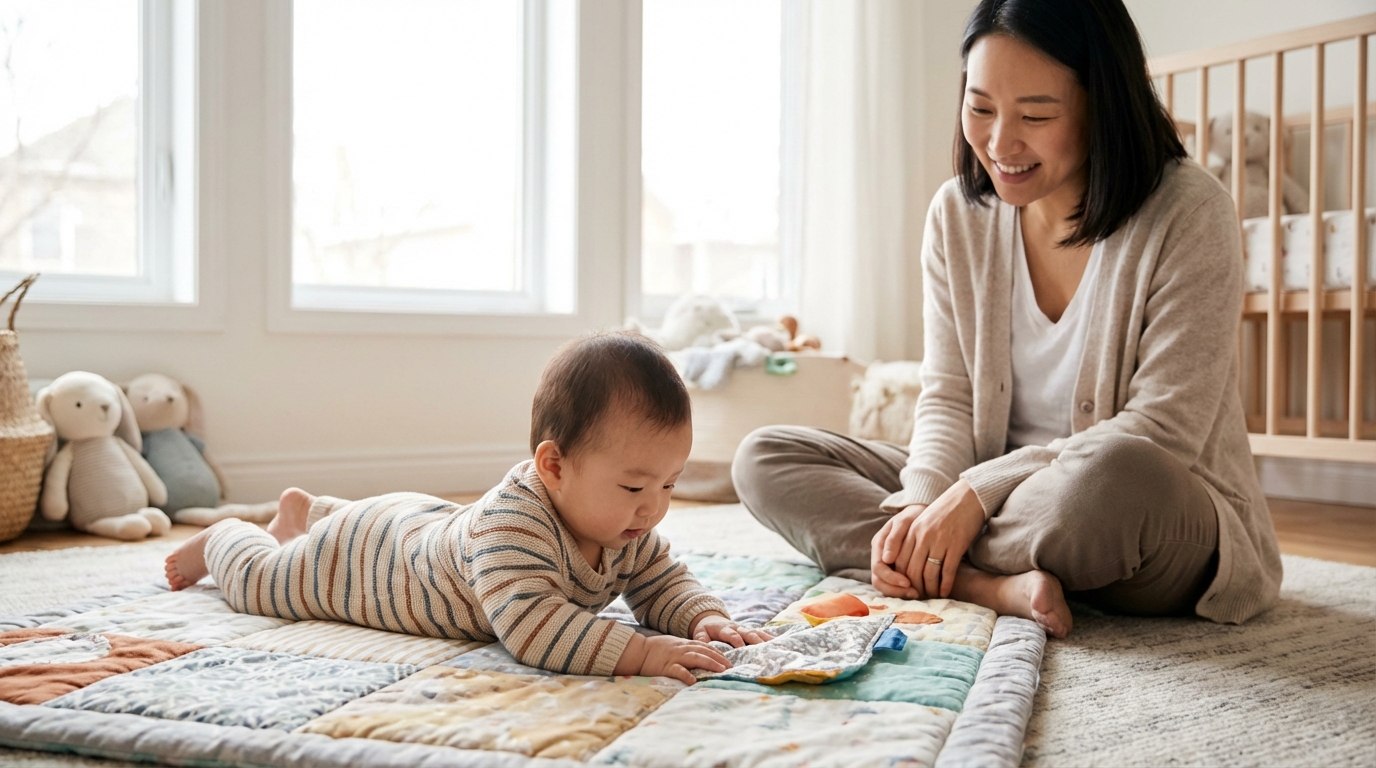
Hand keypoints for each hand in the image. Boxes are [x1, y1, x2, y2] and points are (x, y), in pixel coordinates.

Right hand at [640, 635, 731, 684]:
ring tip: (721, 670)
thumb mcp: (674, 645)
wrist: (638, 651)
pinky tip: (694, 681)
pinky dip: (686, 675)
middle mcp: (682, 649)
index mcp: (684, 644)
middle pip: (704, 651)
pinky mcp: (666, 667)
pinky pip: (677, 670)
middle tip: (731, 667)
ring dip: (710, 663)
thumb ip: (687, 649)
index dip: (718, 653)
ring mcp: (674, 657)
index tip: (729, 660)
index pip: (705, 646)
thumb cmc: (656, 650)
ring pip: (695, 658)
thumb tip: (701, 656)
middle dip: (719, 659)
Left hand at [691, 612, 771, 646]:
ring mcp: (745, 629)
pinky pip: (761, 633)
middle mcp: (737, 628)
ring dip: (766, 640)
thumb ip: (702, 641)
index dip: (737, 641)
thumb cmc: (705, 630)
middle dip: (756, 641)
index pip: (732, 634)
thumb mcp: (700, 634)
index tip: (742, 649)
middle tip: (764, 650)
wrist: (710, 619)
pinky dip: (769, 638)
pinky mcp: (750, 631)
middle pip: (749, 633)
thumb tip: (706, 651)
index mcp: (724, 629)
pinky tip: (779, 644)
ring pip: (757, 632)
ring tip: (776, 647)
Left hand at [870, 479, 985, 599]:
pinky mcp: (956, 545)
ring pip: (929, 574)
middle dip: (914, 587)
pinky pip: (947, 571)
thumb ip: (913, 538)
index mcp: (912, 530)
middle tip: (918, 597)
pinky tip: (946, 592)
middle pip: (912, 570)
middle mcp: (923, 536)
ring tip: (932, 597)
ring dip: (930, 589)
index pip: (900, 560)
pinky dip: (945, 585)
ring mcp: (939, 541)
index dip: (901, 578)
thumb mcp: (924, 521)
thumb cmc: (945, 511)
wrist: (968, 497)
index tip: (905, 587)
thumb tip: (903, 561)